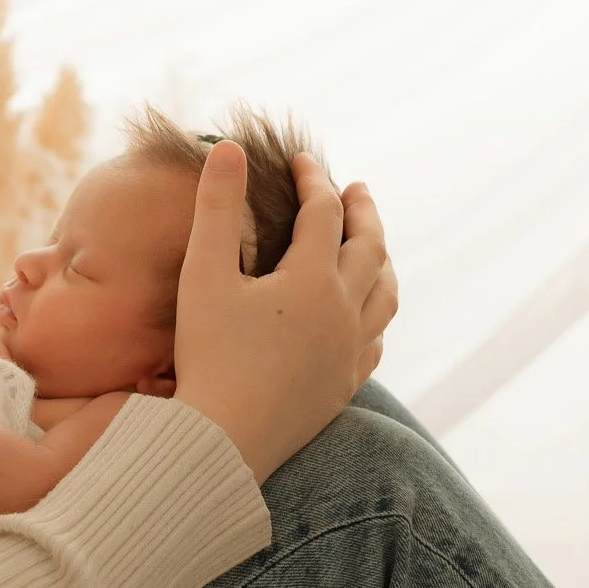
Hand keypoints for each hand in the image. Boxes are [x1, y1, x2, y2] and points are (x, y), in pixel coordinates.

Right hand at [171, 141, 396, 482]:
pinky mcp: (343, 386)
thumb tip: (228, 146)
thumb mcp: (203, 274)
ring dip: (382, 260)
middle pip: (370, 247)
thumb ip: (216, 207)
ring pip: (385, 294)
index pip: (323, 211)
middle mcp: (344, 311)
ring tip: (373, 246)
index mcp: (312, 279)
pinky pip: (376, 341)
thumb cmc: (206, 356)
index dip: (313, 179)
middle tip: (356, 189)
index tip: (300, 160)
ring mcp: (350, 352)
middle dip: (362, 212)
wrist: (221, 441)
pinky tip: (364, 315)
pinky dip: (375, 313)